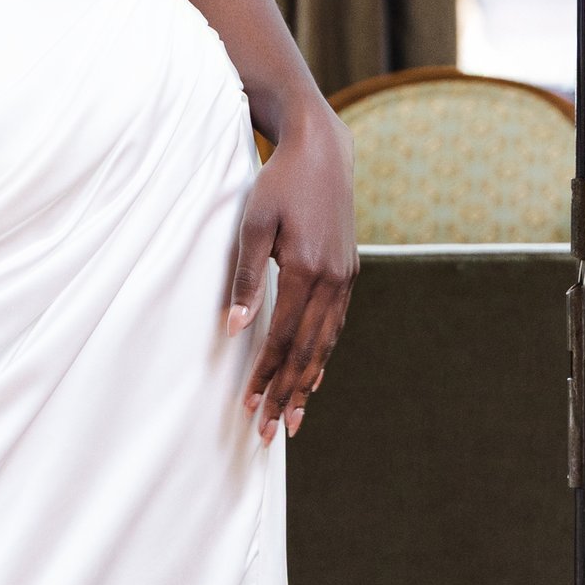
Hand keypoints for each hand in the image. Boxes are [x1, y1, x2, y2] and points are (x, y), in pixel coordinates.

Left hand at [227, 104, 354, 441]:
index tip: (248, 406)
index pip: (280, 338)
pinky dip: (324, 356)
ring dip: (307, 384)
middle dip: (285, 394)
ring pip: (325, 344)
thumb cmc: (279, 184)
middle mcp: (331, 280)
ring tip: (292, 418)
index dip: (263, 375)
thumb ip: (244, 277)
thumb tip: (235, 329)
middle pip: (306, 352)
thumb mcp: (252, 224)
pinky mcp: (349, 273)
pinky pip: (336, 326)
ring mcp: (345, 278)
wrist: (323, 152)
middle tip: (270, 432)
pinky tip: (315, 378)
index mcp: (304, 269)